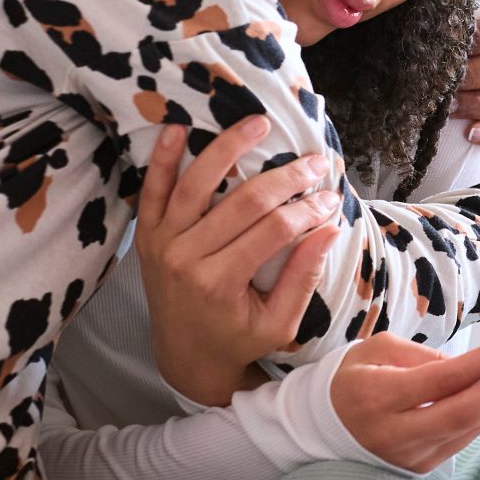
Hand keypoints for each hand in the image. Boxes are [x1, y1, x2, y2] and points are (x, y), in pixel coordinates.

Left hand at [136, 118, 342, 406]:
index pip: (272, 232)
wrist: (184, 355)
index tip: (332, 197)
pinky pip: (150, 191)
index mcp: (219, 284)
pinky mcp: (147, 235)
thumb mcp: (279, 323)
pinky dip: (162, 159)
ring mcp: (161, 244)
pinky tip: (176, 128)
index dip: (307, 210)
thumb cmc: (237, 339)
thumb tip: (330, 228)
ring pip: (196, 184)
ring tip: (259, 123)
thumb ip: (302, 277)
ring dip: (228, 148)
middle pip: (243, 203)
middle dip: (286, 179)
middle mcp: (185, 259)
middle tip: (315, 162)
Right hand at [331, 328, 479, 472]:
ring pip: (474, 426)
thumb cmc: (353, 378)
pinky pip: (467, 435)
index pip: (444, 379)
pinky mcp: (424, 467)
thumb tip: (473, 366)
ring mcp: (412, 456)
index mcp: (377, 397)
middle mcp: (395, 433)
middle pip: (467, 411)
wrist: (322, 428)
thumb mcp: (375, 350)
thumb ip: (422, 355)